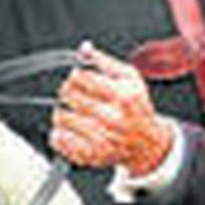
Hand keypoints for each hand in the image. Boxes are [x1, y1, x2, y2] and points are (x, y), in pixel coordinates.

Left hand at [51, 43, 172, 176]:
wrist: (146, 143)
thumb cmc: (136, 108)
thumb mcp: (129, 78)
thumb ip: (105, 61)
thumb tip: (84, 48)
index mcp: (123, 96)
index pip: (82, 77)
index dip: (75, 76)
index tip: (78, 79)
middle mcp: (112, 120)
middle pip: (68, 95)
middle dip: (67, 92)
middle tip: (74, 95)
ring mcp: (101, 140)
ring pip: (60, 116)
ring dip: (62, 112)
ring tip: (73, 113)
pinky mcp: (90, 156)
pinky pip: (58, 140)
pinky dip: (59, 133)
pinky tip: (71, 130)